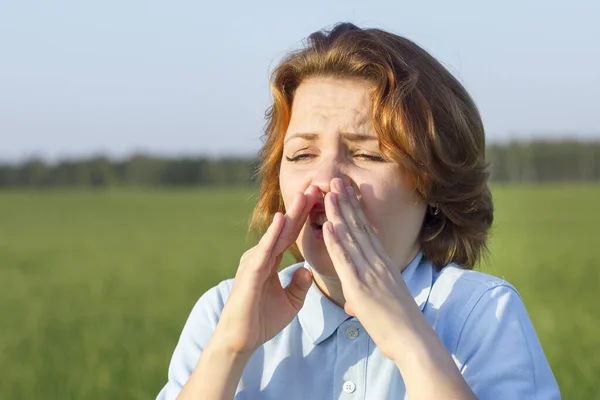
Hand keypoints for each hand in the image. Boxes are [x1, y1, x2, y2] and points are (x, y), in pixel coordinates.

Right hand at [210, 186, 318, 355]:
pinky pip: (264, 251)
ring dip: (291, 214)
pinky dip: (273, 235)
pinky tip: (281, 220)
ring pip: (276, 234)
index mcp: (271, 261)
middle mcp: (262, 256)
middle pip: (286, 228)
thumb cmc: (261, 320)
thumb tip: (308, 271)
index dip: (306, 217)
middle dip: (301, 207)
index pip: (292, 234)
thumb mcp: (290, 302)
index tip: (320, 199)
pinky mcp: (251, 273)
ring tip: (304, 194)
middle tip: (316, 185)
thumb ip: (299, 285)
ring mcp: (255, 262)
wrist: (241, 340)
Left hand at [322, 178, 425, 361]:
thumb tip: (353, 302)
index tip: (347, 192)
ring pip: (351, 237)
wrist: (413, 339)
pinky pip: (346, 260)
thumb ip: (363, 297)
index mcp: (384, 263)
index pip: (367, 230)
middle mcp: (378, 262)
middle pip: (359, 226)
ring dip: (338, 213)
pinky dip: (335, 242)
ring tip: (328, 192)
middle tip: (336, 180)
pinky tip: (327, 226)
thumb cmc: (399, 325)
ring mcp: (370, 273)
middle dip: (346, 202)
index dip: (355, 209)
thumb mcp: (382, 304)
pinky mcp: (360, 287)